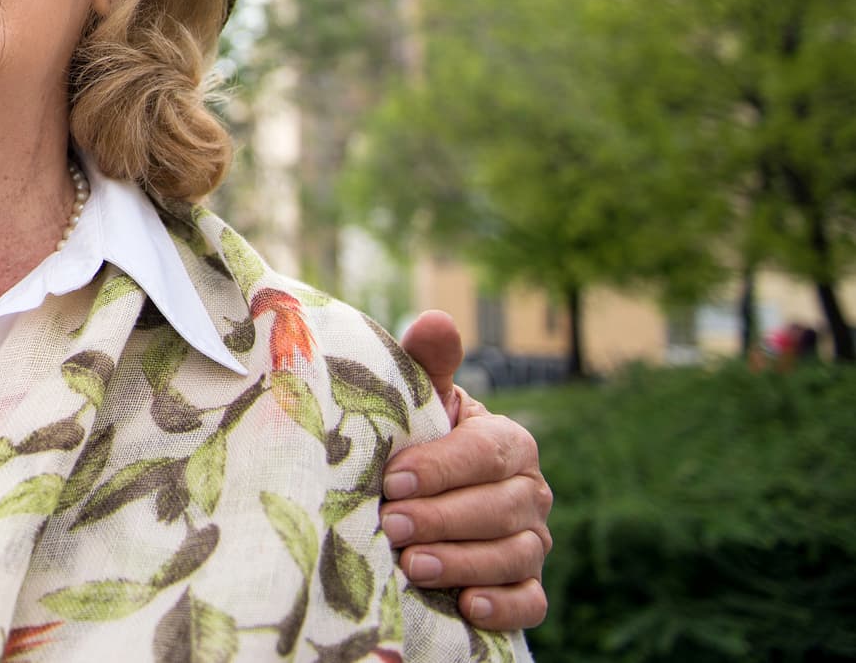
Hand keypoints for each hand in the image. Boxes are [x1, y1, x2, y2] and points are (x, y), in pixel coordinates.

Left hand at [384, 311, 553, 631]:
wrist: (420, 500)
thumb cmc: (419, 442)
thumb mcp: (421, 404)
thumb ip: (427, 364)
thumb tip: (436, 319)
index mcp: (507, 442)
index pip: (487, 452)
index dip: (444, 467)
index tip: (395, 478)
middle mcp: (530, 492)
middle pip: (501, 508)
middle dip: (445, 517)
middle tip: (393, 525)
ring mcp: (533, 541)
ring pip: (514, 555)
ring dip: (464, 562)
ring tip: (413, 566)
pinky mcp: (527, 586)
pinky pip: (531, 602)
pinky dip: (504, 605)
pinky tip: (469, 606)